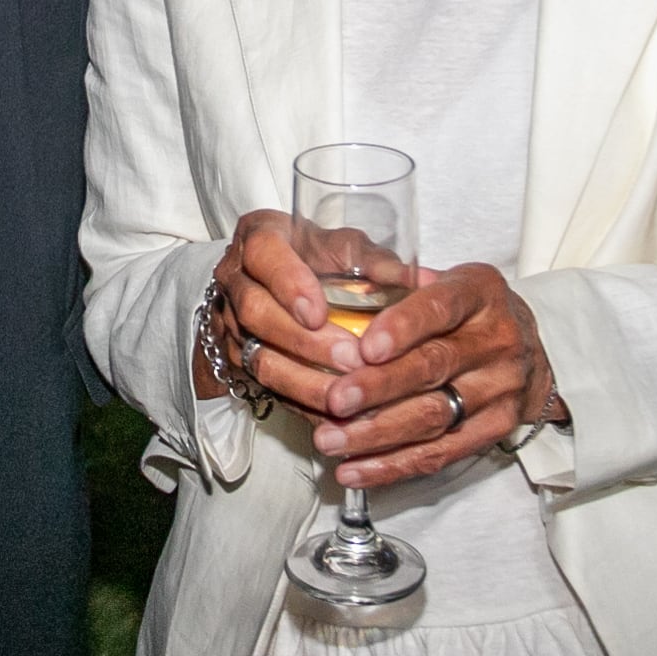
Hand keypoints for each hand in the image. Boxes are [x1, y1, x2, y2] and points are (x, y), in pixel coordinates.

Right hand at [192, 208, 376, 418]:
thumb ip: (376, 261)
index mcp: (259, 237)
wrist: (273, 283)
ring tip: (346, 395)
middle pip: (257, 313)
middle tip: (350, 358)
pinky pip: (266, 389)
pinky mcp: (238, 361)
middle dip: (304, 341)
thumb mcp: (343, 246)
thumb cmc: (315, 257)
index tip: (319, 312)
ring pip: (258, 358)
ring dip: (302, 381)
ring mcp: (231, 324)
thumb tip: (425, 281)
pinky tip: (335, 417)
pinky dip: (301, 405)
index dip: (289, 285)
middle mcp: (236, 280)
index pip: (264, 256)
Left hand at [307, 264, 569, 489]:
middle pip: (434, 366)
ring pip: (434, 416)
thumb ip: (394, 284)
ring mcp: (500, 388)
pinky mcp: (496, 429)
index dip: (402, 327)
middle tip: (334, 400)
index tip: (365, 347)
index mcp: (479, 293)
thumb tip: (329, 294)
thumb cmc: (467, 312)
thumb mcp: (442, 280)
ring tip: (331, 440)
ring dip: (377, 433)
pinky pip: (441, 453)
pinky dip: (393, 465)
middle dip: (379, 387)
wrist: (531, 350)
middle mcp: (497, 340)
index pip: (441, 307)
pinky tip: (354, 470)